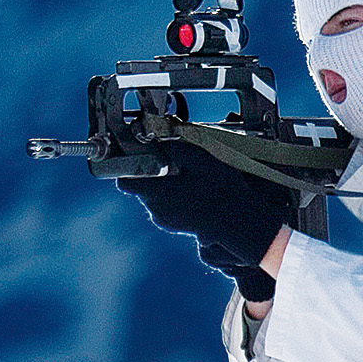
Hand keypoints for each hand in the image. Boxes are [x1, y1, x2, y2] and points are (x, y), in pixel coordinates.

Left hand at [118, 143, 294, 299]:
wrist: (237, 220)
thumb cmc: (221, 190)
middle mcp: (156, 208)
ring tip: (185, 175)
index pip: (125, 180)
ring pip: (152, 195)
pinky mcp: (173, 224)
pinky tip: (190, 190)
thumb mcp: (201, 158)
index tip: (141, 153)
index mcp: (158, 192)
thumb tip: (159, 137)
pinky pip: (164, 205)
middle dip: (151, 170)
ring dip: (162, 183)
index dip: (130, 164)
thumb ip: (176, 146)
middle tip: (171, 160)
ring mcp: (164, 219)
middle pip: (140, 185)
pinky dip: (172, 196)